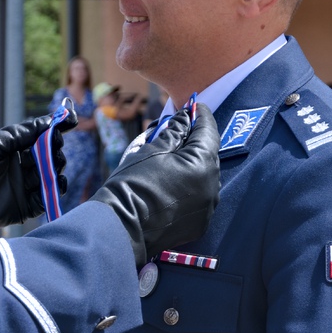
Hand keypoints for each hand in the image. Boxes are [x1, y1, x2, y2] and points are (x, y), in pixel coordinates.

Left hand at [0, 110, 77, 244]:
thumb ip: (20, 133)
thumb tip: (48, 121)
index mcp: (11, 150)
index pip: (38, 139)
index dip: (53, 131)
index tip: (68, 122)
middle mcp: (19, 167)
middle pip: (48, 157)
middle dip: (54, 150)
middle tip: (54, 147)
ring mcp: (23, 187)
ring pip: (50, 176)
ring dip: (56, 168)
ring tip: (53, 164)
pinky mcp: (24, 207)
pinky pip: (46, 199)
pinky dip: (55, 190)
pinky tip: (58, 182)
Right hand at [90, 103, 220, 266]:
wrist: (119, 227)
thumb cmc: (132, 184)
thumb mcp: (152, 148)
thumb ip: (174, 130)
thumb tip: (185, 117)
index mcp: (203, 164)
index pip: (208, 131)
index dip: (201, 115)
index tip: (195, 105)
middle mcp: (212, 186)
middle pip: (207, 154)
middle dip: (193, 141)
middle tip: (176, 130)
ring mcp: (207, 208)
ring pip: (203, 177)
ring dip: (191, 165)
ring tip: (169, 159)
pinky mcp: (199, 224)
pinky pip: (198, 198)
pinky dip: (189, 187)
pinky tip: (170, 184)